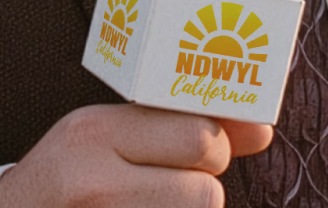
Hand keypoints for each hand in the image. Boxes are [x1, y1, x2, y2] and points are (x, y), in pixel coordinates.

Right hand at [0, 104, 272, 207]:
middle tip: (161, 187)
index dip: (208, 149)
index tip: (193, 154)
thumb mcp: (107, 137)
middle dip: (199, 190)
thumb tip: (260, 129)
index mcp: (94, 133)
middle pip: (206, 189)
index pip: (199, 136)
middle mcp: (94, 180)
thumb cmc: (67, 178)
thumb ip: (177, 127)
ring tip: (146, 204)